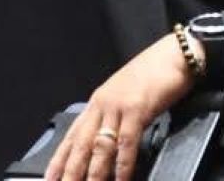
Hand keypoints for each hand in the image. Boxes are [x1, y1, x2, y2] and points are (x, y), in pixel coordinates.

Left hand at [44, 34, 197, 180]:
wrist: (173, 55)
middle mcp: (101, 104)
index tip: (50, 177)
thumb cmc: (152, 77)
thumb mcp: (126, 99)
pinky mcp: (136, 108)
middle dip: (70, 170)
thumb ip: (114, 120)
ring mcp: (117, 106)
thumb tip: (108, 146)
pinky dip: (122, 164)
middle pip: (80, 143)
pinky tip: (120, 179)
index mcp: (97, 103)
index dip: (59, 158)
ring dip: (93, 172)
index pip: (72, 136)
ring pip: (99, 145)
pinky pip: (126, 141)